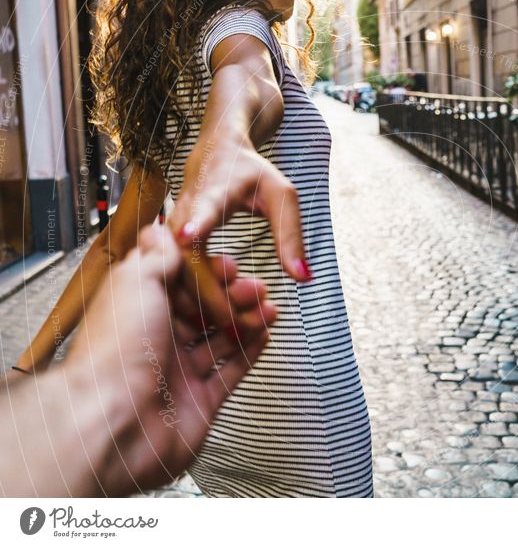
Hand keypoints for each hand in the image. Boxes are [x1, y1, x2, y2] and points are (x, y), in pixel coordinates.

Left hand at [63, 223, 275, 495]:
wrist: (116, 421)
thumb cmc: (117, 351)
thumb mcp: (137, 282)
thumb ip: (157, 255)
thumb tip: (162, 230)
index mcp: (138, 310)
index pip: (179, 284)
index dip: (206, 272)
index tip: (228, 264)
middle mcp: (156, 340)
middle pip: (203, 311)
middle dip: (233, 295)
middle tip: (256, 287)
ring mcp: (178, 372)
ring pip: (220, 339)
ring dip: (247, 320)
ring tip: (268, 308)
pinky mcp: (199, 401)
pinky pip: (230, 372)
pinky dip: (249, 354)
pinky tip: (264, 336)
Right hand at [168, 138, 311, 333]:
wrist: (217, 154)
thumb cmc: (252, 174)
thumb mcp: (281, 196)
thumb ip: (291, 235)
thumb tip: (304, 278)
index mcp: (213, 192)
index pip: (203, 207)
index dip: (197, 222)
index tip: (188, 236)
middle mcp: (184, 212)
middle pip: (190, 259)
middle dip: (214, 296)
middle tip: (242, 330)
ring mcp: (171, 230)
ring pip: (178, 275)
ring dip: (205, 306)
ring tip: (237, 333)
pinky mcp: (167, 246)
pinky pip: (177, 279)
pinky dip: (198, 303)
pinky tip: (221, 324)